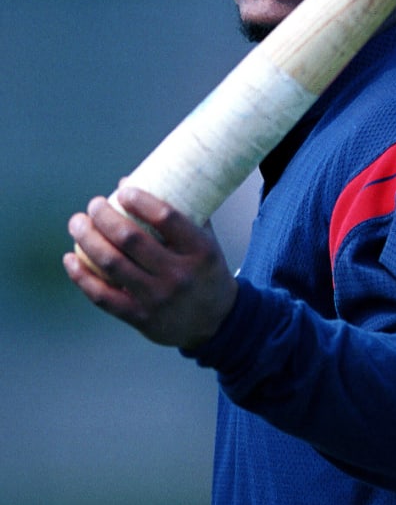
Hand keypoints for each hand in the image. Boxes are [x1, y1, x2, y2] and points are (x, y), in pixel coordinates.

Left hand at [64, 186, 237, 349]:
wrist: (216, 322)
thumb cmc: (205, 270)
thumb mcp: (205, 240)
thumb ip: (178, 212)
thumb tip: (130, 182)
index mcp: (199, 250)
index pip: (166, 218)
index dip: (140, 201)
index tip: (123, 191)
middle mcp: (179, 274)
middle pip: (131, 239)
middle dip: (104, 216)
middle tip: (93, 205)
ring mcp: (158, 298)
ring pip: (112, 264)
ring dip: (87, 240)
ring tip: (77, 223)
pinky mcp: (141, 318)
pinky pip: (103, 296)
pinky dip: (81, 276)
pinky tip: (70, 259)